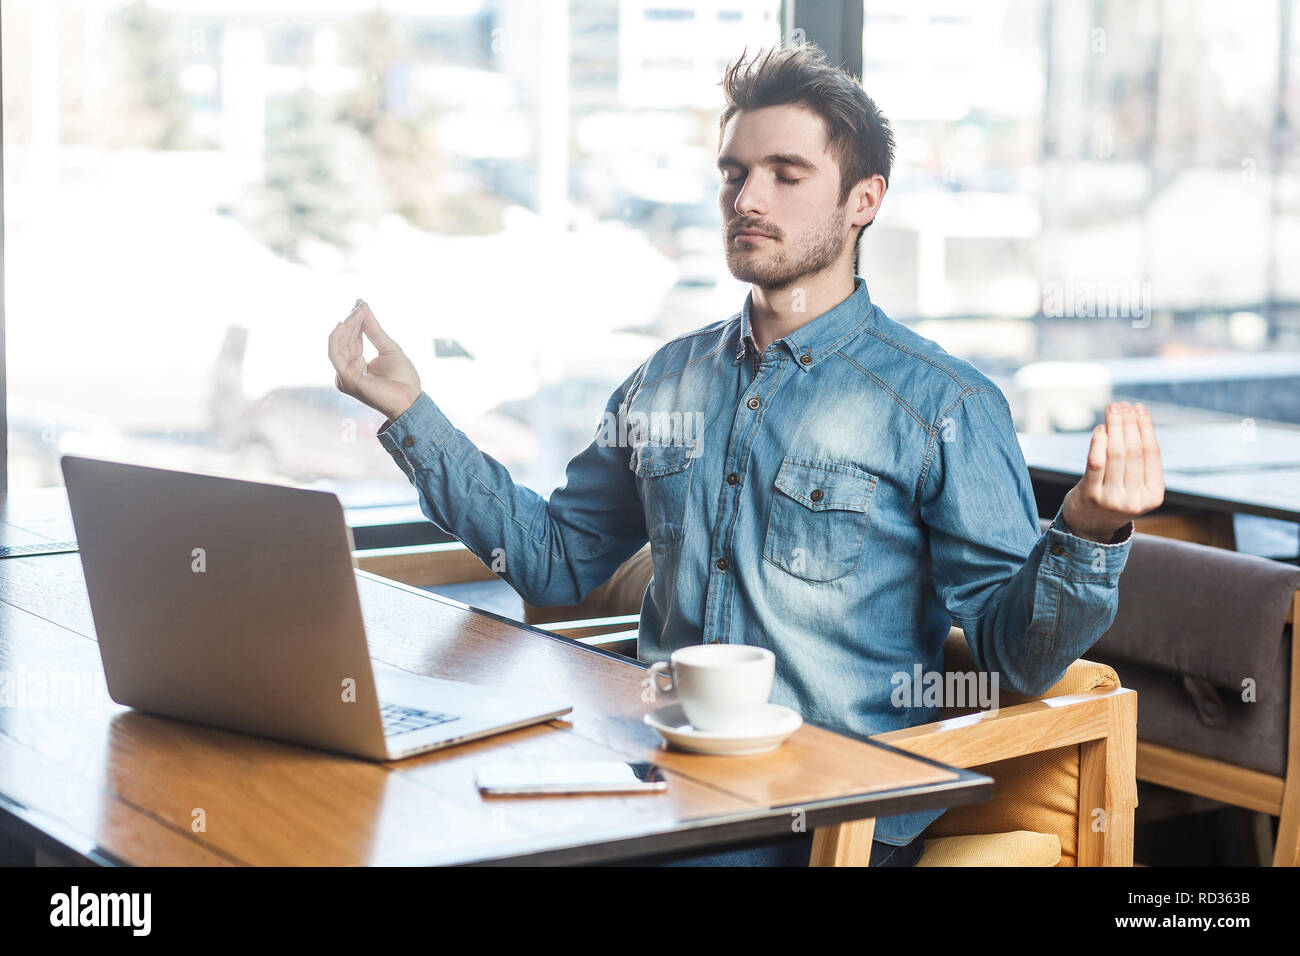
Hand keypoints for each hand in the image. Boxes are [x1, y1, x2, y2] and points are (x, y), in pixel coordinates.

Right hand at [328, 299, 421, 421]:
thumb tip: (363, 308)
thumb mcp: (388, 348)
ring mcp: (345, 376)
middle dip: (352, 321)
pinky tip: (344, 324)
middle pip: (345, 340)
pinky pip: (336, 354)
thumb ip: (374, 330)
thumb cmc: (403, 379)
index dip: (355, 321)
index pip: (352, 338)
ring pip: (338, 344)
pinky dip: (338, 338)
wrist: (411, 399)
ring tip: (358, 311)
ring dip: (348, 325)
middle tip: (361, 305)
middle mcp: (348, 370)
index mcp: (357, 364)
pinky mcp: (346, 379)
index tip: (361, 303)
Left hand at [1061, 401, 1164, 541]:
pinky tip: (1100, 429)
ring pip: (1116, 454)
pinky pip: (1096, 463)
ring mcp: (1112, 499)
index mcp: (1153, 495)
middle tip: (1122, 405)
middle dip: (1128, 423)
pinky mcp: (1090, 496)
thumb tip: (1134, 418)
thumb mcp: (1134, 485)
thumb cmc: (1114, 497)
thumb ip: (1138, 460)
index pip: (1152, 453)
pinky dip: (1098, 443)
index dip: (1145, 427)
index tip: (1138, 408)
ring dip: (1114, 427)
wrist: (1088, 527)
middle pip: (1133, 451)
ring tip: (1112, 410)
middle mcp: (1135, 499)